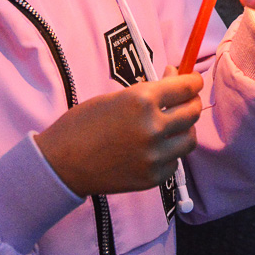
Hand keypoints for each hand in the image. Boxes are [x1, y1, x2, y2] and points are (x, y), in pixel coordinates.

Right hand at [34, 67, 202, 196]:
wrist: (61, 163)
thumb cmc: (83, 124)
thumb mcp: (116, 97)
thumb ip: (149, 89)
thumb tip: (174, 77)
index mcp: (142, 100)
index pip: (186, 87)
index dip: (193, 82)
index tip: (193, 81)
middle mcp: (153, 127)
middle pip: (192, 112)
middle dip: (191, 103)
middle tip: (185, 101)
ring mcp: (154, 155)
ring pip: (189, 139)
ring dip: (184, 130)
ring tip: (170, 126)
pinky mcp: (152, 177)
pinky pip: (175, 162)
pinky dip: (169, 153)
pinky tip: (154, 148)